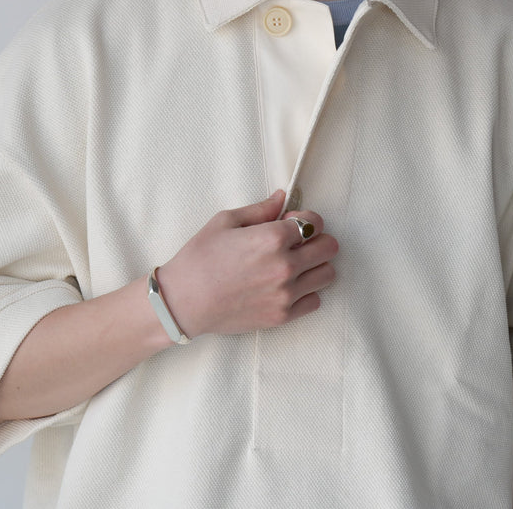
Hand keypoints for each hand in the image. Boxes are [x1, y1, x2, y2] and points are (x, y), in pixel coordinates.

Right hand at [156, 190, 338, 337]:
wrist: (183, 301)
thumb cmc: (199, 258)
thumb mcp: (225, 222)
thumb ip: (260, 209)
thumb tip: (283, 198)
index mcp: (273, 238)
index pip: (315, 222)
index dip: (307, 219)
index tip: (293, 223)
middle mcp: (285, 266)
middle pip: (329, 247)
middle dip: (317, 239)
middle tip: (299, 243)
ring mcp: (286, 294)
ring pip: (327, 274)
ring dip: (316, 265)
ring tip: (295, 265)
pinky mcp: (282, 316)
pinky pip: (315, 301)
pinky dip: (306, 292)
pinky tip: (287, 286)